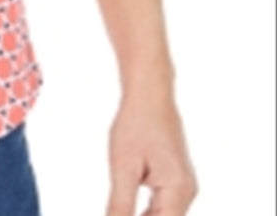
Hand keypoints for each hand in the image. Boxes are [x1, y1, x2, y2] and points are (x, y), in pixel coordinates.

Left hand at [105, 95, 197, 215]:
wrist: (150, 97)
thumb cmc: (135, 126)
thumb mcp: (122, 167)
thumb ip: (120, 204)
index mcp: (178, 190)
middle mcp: (187, 192)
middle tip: (113, 213)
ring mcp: (183, 187)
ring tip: (116, 211)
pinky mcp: (174, 181)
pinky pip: (161, 207)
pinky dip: (143, 214)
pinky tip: (123, 212)